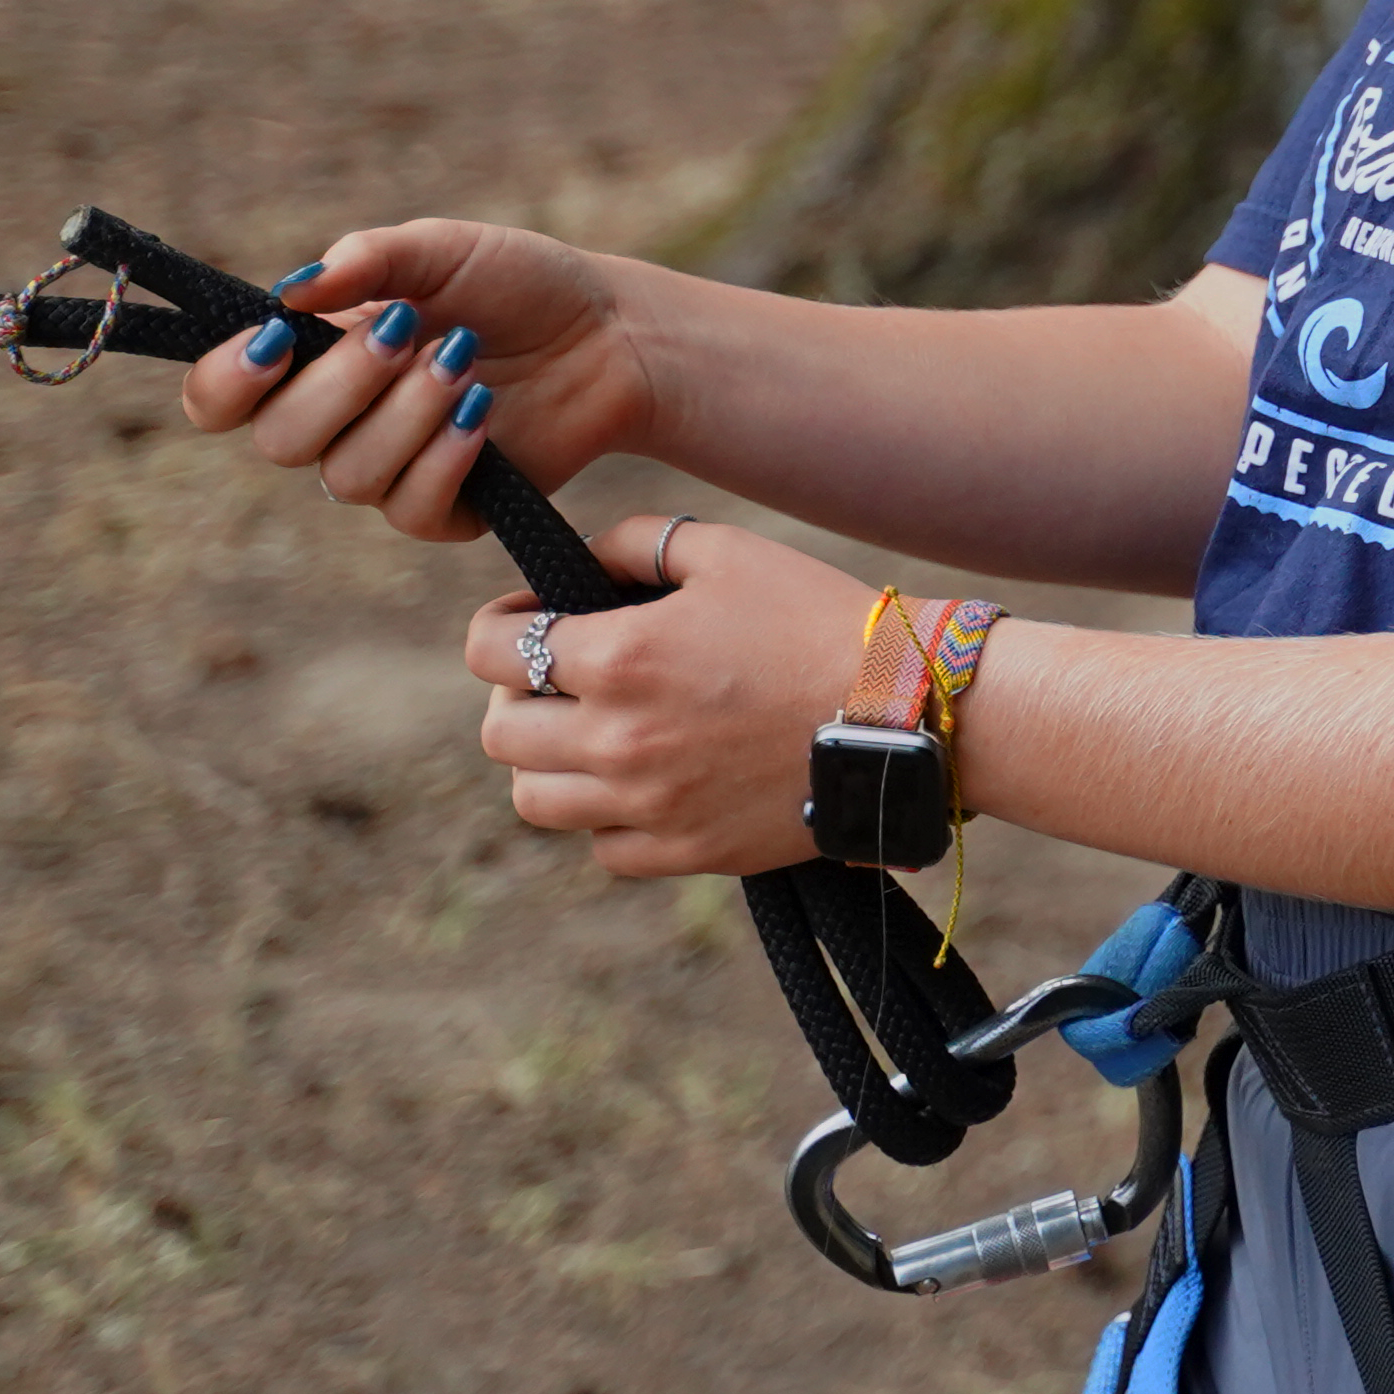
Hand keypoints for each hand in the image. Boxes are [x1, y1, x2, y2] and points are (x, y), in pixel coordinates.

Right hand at [174, 222, 653, 541]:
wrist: (609, 330)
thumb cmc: (517, 283)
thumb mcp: (442, 249)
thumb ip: (367, 259)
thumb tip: (291, 288)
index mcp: (311, 358)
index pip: (220, 398)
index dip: (226, 379)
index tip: (273, 338)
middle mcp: (335, 423)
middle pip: (278, 440)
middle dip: (341, 383)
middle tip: (405, 329)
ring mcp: (387, 470)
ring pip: (346, 476)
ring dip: (405, 413)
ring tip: (465, 360)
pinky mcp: (444, 510)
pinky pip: (411, 509)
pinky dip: (444, 456)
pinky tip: (482, 412)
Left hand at [467, 516, 876, 879]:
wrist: (903, 712)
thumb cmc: (819, 620)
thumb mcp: (727, 553)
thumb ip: (637, 544)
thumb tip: (581, 564)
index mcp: (620, 656)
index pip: (490, 650)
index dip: (495, 627)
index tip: (524, 620)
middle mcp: (616, 738)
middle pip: (500, 733)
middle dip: (516, 695)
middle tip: (560, 678)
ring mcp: (647, 804)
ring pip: (533, 800)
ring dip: (548, 763)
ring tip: (591, 735)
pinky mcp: (685, 850)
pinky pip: (602, 847)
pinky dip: (606, 816)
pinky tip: (643, 781)